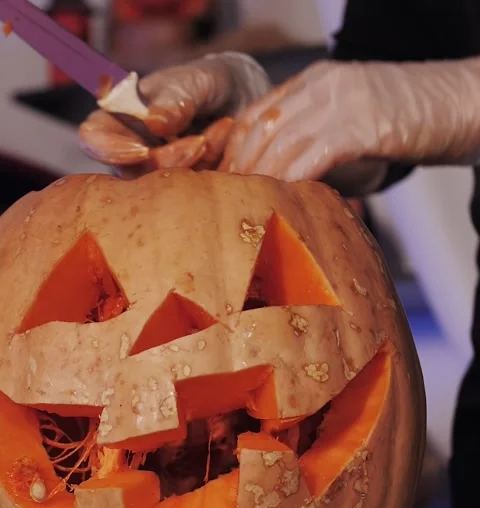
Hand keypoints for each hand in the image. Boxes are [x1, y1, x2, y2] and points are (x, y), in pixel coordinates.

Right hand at [79, 53, 269, 174]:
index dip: (110, 149)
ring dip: (193, 163)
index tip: (141, 150)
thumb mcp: (193, 81)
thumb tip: (153, 122)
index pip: (94, 139)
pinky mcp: (186, 192)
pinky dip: (214, 166)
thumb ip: (174, 99)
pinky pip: (194, 192)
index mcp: (120, 119)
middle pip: (133, 172)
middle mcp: (133, 153)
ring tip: (220, 131)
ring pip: (163, 188)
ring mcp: (159, 177)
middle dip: (168, 160)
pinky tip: (226, 137)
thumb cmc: (205, 83)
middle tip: (200, 141)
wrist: (242, 99)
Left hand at [220, 58, 479, 193]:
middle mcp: (321, 86)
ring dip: (257, 180)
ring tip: (245, 210)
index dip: (233, 151)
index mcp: (314, 82)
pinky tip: (280, 203)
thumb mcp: (353, 125)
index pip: (255, 114)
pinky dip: (290, 181)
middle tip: (225, 205)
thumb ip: (319, 145)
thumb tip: (291, 190)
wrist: (460, 103)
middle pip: (259, 128)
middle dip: (237, 170)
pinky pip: (311, 155)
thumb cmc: (409, 123)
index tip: (221, 184)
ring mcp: (340, 102)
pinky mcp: (361, 124)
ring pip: (278, 142)